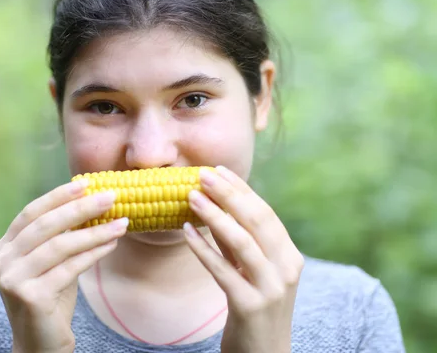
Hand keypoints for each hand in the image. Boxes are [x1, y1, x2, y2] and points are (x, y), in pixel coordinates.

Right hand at [0, 179, 128, 352]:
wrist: (41, 344)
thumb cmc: (51, 297)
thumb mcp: (53, 261)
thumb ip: (61, 235)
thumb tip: (92, 200)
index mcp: (3, 248)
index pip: (31, 213)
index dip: (58, 197)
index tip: (87, 183)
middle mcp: (1, 262)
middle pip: (45, 226)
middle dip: (81, 208)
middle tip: (111, 197)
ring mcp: (12, 280)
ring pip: (60, 246)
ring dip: (95, 231)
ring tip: (121, 223)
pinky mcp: (30, 296)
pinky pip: (70, 268)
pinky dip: (94, 253)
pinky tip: (112, 244)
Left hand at [184, 166, 303, 352]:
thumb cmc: (255, 306)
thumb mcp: (252, 270)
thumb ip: (238, 241)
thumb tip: (215, 206)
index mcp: (290, 256)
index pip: (265, 214)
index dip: (241, 190)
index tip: (218, 170)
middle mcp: (286, 269)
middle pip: (256, 221)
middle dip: (228, 194)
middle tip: (202, 174)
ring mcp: (270, 288)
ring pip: (241, 242)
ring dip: (214, 216)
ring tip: (191, 197)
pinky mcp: (250, 306)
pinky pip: (222, 270)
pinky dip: (203, 249)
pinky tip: (186, 232)